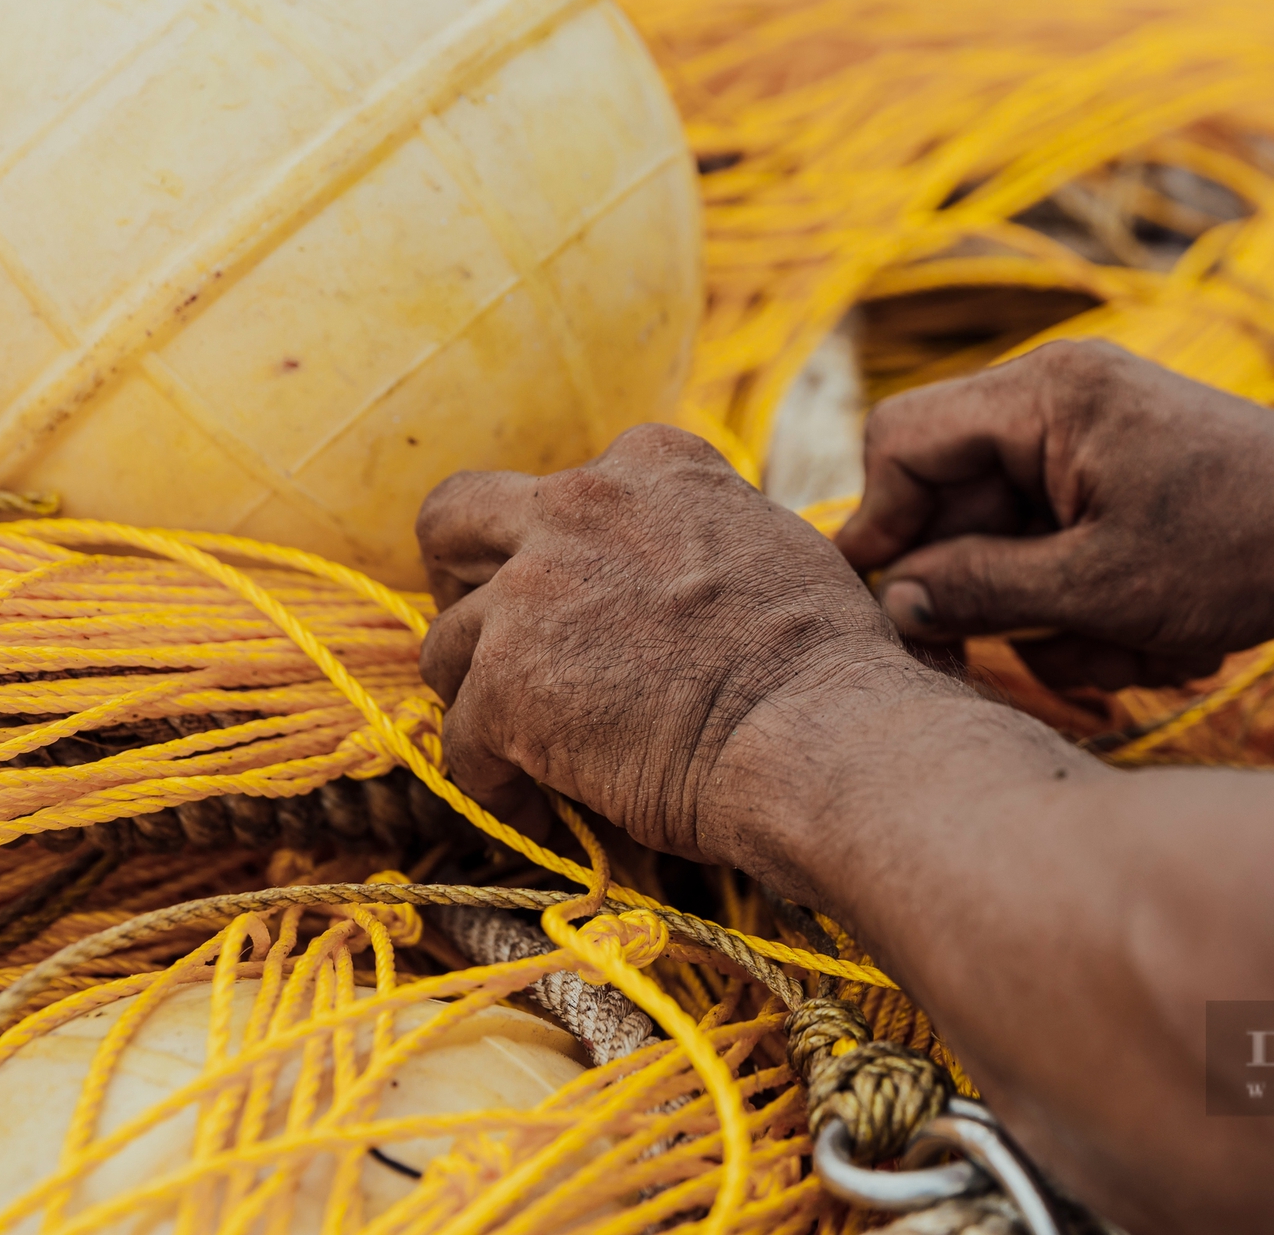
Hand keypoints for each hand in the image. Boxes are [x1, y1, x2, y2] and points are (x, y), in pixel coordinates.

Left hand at [416, 425, 921, 861]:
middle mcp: (578, 506)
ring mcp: (531, 592)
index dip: (560, 549)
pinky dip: (494, 779)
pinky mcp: (505, 683)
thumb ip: (704, 538)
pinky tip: (539, 808)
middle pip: (455, 518)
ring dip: (481, 693)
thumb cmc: (826, 659)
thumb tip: (694, 577)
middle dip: (458, 577)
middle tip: (496, 642)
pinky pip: (462, 741)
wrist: (818, 733)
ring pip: (448, 642)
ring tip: (526, 749)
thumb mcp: (774, 550)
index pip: (564, 488)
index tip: (581, 600)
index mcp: (650, 465)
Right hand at [836, 339, 1273, 689]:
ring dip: (1056, 617)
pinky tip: (1157, 644)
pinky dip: (1095, 605)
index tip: (888, 611)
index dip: (882, 528)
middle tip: (1017, 666)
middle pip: (956, 501)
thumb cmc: (1252, 546)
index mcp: (1044, 394)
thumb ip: (981, 589)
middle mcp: (1058, 399)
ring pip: (1012, 540)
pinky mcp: (1123, 479)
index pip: (905, 442)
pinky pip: (1065, 546)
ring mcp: (1093, 439)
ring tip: (1130, 658)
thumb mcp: (1101, 588)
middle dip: (990, 594)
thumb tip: (896, 599)